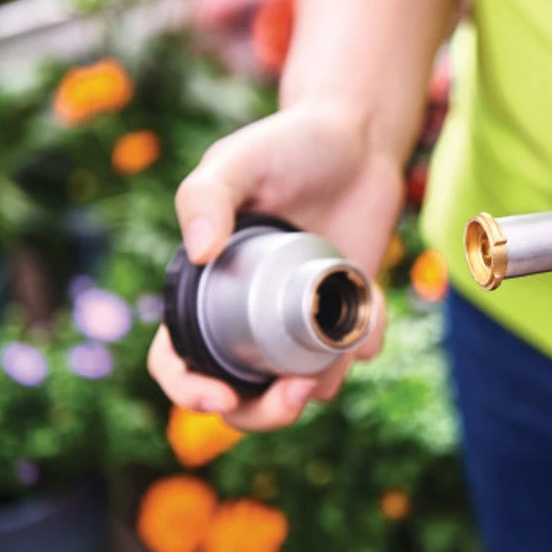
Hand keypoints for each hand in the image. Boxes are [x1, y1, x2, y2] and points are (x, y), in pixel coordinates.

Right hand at [148, 100, 402, 429]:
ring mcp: (299, 318)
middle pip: (242, 396)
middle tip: (294, 393)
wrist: (358, 137)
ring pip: (300, 387)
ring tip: (343, 344)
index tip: (219, 395)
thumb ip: (205, 195)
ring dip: (318, 387)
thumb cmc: (289, 144)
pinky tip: (371, 310)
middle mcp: (249, 314)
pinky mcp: (346, 312)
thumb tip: (198, 253)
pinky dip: (363, 342)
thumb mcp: (238, 159)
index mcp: (207, 289)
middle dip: (264, 414)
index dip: (188, 390)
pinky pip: (351, 352)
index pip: (179, 360)